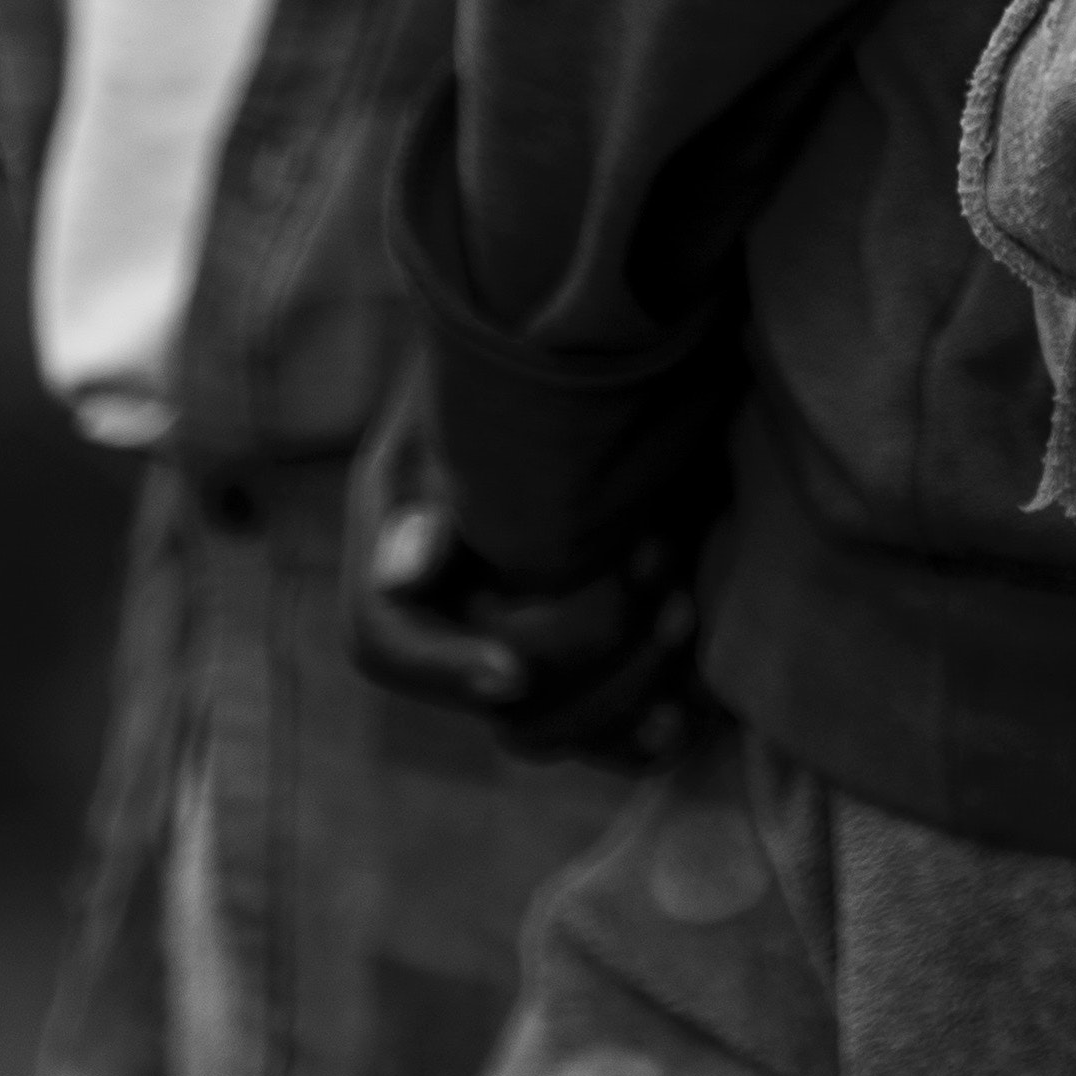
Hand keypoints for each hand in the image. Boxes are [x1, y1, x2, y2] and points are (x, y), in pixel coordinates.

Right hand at [344, 391, 707, 767]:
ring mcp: (518, 642)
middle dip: (577, 648)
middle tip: (655, 557)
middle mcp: (451, 613)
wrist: (592, 340)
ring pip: (548, 727)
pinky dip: (642, 731)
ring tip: (685, 604)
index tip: (513, 671)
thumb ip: (443, 480)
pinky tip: (690, 713)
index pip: (386, 639)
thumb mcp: (473, 396)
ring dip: (623, 684)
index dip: (445, 669)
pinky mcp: (585, 658)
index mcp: (400, 548)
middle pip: (488, 696)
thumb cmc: (523, 358)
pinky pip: (601, 735)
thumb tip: (404, 573)